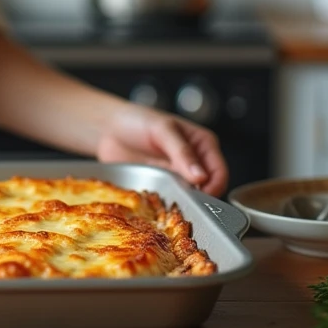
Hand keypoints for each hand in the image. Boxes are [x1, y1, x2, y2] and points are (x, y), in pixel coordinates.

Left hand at [95, 106, 227, 196]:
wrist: (108, 129)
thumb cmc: (137, 120)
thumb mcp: (162, 130)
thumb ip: (182, 151)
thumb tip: (200, 176)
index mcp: (203, 144)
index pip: (219, 172)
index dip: (212, 186)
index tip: (197, 195)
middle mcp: (195, 162)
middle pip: (208, 189)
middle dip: (197, 198)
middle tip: (181, 200)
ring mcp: (179, 176)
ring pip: (190, 198)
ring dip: (182, 203)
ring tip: (167, 201)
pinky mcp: (163, 186)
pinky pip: (172, 201)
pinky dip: (168, 206)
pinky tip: (158, 205)